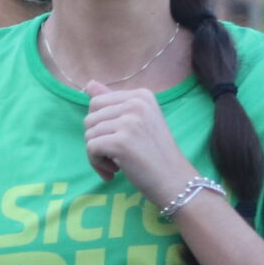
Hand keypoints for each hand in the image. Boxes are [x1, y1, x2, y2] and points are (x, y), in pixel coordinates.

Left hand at [83, 83, 191, 202]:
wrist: (175, 180)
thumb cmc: (156, 154)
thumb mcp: (138, 122)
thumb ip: (113, 102)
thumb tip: (89, 84)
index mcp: (141, 95)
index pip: (98, 102)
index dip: (101, 126)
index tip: (117, 142)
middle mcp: (136, 103)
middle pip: (90, 118)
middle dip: (97, 139)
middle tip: (115, 155)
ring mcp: (129, 122)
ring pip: (88, 134)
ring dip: (97, 154)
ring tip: (116, 164)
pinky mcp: (121, 142)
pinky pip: (90, 148)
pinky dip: (97, 163)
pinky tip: (114, 171)